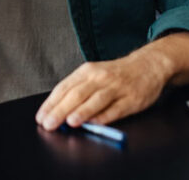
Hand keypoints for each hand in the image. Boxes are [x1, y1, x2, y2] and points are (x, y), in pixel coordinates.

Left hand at [35, 52, 168, 130]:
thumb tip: (58, 111)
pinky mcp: (132, 99)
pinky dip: (105, 116)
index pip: (64, 87)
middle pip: (77, 94)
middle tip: (49, 123)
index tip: (41, 116)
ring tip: (70, 122)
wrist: (148, 65)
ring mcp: (117, 88)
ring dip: (83, 111)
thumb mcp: (94, 75)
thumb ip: (78, 91)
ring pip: (96, 100)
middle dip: (61, 110)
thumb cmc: (116, 74)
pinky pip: (117, 109)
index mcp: (87, 71)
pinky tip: (95, 123)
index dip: (51, 103)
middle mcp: (100, 78)